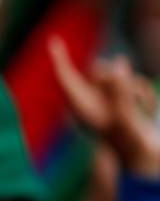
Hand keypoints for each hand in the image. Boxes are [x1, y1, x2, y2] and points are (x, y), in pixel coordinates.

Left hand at [50, 37, 159, 177]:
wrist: (145, 160)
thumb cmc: (131, 142)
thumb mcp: (126, 116)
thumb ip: (121, 91)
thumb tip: (120, 63)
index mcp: (81, 107)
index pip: (66, 78)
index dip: (60, 59)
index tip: (53, 41)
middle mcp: (91, 103)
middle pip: (98, 71)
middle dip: (114, 76)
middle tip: (126, 93)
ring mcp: (108, 102)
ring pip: (120, 76)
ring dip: (134, 88)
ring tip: (140, 107)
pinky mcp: (125, 103)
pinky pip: (136, 85)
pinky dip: (144, 95)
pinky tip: (148, 108)